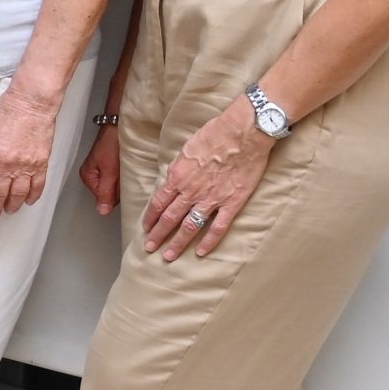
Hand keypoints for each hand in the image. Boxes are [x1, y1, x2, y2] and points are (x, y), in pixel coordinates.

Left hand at [0, 86, 58, 218]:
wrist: (32, 103)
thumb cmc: (7, 111)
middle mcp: (5, 164)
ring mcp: (25, 165)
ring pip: (17, 194)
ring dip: (12, 205)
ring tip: (9, 211)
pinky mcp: (41, 163)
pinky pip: (37, 186)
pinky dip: (32, 196)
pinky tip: (27, 201)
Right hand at [78, 121, 122, 215]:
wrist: (120, 123)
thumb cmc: (112, 141)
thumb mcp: (110, 170)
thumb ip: (106, 192)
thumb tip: (102, 211)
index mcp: (88, 176)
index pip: (104, 198)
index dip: (116, 194)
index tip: (122, 184)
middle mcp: (94, 174)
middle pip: (110, 193)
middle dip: (120, 188)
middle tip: (125, 175)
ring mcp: (103, 169)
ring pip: (116, 185)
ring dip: (124, 180)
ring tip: (127, 170)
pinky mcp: (112, 164)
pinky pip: (120, 176)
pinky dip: (126, 174)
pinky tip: (129, 168)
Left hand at [143, 96, 275, 260]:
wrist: (242, 133)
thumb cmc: (215, 135)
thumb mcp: (186, 149)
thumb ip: (178, 169)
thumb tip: (172, 180)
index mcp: (177, 177)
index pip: (158, 203)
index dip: (150, 218)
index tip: (146, 228)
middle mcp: (191, 191)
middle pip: (169, 218)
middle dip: (157, 235)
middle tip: (150, 247)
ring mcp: (211, 199)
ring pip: (190, 226)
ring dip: (177, 243)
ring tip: (168, 256)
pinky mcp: (232, 202)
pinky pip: (218, 227)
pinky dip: (209, 241)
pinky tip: (201, 252)